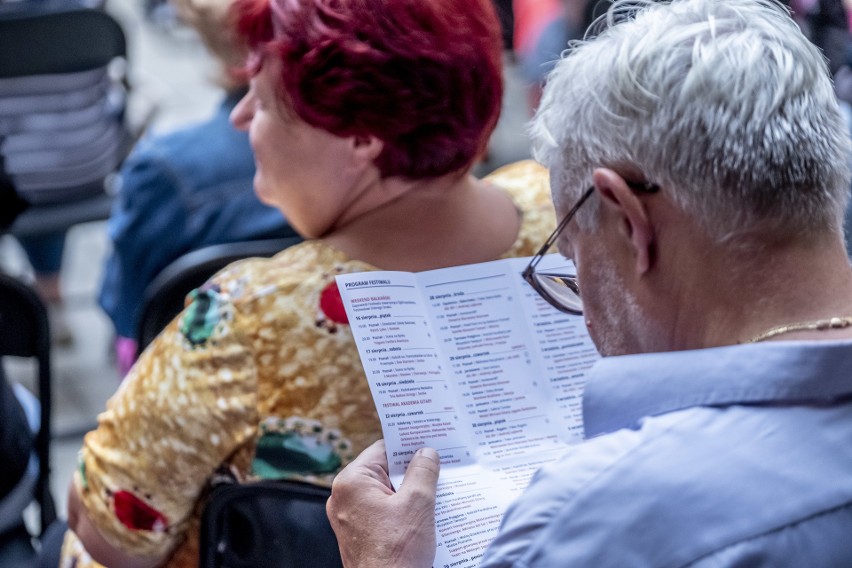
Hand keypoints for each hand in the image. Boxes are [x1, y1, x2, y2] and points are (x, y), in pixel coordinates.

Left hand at [328, 440, 439, 567]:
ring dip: (412, 493)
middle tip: (441, 466)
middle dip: (413, 471)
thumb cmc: (396, 554)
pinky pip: (384, 513)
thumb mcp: (417, 504)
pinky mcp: (361, 536)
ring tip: (439, 492)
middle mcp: (345, 498)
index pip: (382, 450)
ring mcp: (351, 519)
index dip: (408, 446)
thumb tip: (426, 453)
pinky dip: (404, 511)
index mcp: (351, 482)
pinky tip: (427, 515)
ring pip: (387, 493)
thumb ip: (423, 471)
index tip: (429, 441)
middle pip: (385, 471)